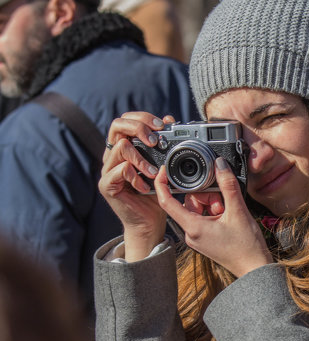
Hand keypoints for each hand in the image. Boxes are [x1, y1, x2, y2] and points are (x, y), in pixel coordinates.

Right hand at [100, 111, 175, 260]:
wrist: (149, 222)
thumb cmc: (156, 194)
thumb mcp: (163, 165)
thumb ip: (163, 144)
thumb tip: (168, 119)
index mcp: (125, 147)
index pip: (126, 119)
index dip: (143, 117)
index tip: (161, 125)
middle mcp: (113, 155)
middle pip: (117, 125)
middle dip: (139, 128)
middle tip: (154, 141)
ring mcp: (108, 169)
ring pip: (121, 147)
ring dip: (142, 158)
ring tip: (153, 173)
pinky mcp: (106, 185)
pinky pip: (120, 170)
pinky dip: (136, 177)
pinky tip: (145, 187)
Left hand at [153, 157, 273, 277]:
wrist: (254, 268)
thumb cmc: (246, 246)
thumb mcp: (238, 211)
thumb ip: (228, 185)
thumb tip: (220, 165)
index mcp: (193, 228)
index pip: (167, 202)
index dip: (163, 183)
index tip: (166, 170)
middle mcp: (190, 233)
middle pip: (189, 202)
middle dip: (207, 196)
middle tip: (224, 203)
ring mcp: (197, 237)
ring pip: (198, 209)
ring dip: (213, 204)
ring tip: (228, 212)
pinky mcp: (204, 238)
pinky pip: (203, 217)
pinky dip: (215, 212)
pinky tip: (228, 216)